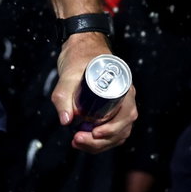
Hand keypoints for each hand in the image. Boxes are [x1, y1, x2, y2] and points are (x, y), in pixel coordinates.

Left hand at [51, 32, 136, 152]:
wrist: (80, 47)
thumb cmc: (79, 57)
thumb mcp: (68, 74)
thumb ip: (64, 96)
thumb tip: (66, 121)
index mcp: (123, 89)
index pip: (125, 117)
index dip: (111, 130)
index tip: (93, 133)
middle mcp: (126, 99)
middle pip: (121, 129)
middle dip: (100, 141)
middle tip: (77, 140)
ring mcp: (120, 106)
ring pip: (117, 134)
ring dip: (99, 144)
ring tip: (77, 142)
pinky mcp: (112, 111)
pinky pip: (112, 131)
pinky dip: (100, 140)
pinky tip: (83, 140)